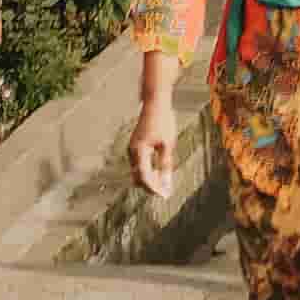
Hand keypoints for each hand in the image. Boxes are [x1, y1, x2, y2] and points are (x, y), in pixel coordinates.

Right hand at [126, 74, 175, 198]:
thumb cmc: (163, 122)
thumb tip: (166, 184)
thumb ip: (165, 165)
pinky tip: (160, 171)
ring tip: (165, 183)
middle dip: (151, 187)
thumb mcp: (167, 144)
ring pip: (138, 172)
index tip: (165, 195)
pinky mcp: (135, 147)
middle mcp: (132, 152)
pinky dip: (148, 171)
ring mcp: (132, 149)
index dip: (154, 189)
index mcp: (139, 151)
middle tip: (166, 192)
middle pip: (138, 178)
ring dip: (150, 179)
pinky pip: (140, 165)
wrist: (155, 103)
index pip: (144, 178)